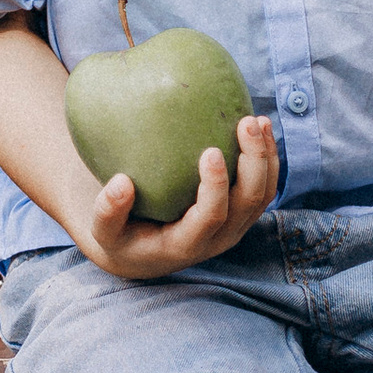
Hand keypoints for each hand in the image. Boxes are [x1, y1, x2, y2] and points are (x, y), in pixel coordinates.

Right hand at [80, 116, 278, 276]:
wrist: (143, 253)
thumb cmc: (121, 237)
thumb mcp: (104, 232)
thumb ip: (108, 212)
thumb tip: (121, 183)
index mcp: (186, 245)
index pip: (211, 217)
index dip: (216, 187)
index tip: (210, 151)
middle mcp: (218, 239)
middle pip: (249, 202)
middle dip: (253, 161)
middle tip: (245, 122)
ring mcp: (234, 227)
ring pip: (264, 194)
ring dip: (267, 157)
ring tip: (259, 120)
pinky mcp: (240, 214)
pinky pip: (264, 187)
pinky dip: (268, 158)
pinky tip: (261, 127)